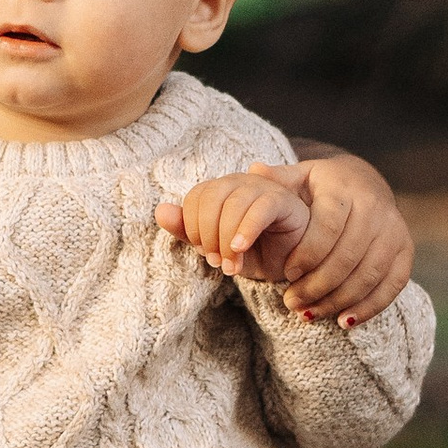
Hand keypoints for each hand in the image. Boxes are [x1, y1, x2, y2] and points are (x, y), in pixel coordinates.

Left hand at [155, 165, 315, 285]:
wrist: (287, 266)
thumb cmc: (252, 253)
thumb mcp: (215, 247)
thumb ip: (188, 232)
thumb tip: (160, 211)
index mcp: (220, 189)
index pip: (195, 196)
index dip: (193, 227)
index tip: (204, 253)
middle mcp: (240, 181)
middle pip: (211, 197)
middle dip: (208, 234)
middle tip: (216, 262)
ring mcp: (263, 187)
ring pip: (234, 203)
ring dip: (226, 239)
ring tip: (231, 264)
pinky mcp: (284, 200)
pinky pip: (261, 208)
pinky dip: (246, 229)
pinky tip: (240, 248)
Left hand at [277, 150, 413, 322]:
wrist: (366, 183)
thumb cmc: (322, 186)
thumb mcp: (300, 177)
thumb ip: (278, 179)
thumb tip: (254, 170)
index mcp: (345, 190)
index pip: (329, 226)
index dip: (308, 254)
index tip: (286, 273)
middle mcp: (376, 208)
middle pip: (347, 256)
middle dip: (317, 285)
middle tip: (291, 302)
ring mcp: (395, 230)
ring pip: (368, 274)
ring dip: (337, 300)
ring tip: (308, 313)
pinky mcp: (405, 250)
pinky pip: (392, 284)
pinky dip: (369, 307)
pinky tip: (343, 321)